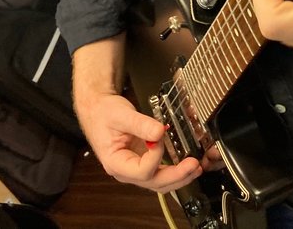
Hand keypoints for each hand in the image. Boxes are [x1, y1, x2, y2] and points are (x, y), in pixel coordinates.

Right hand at [75, 91, 203, 192]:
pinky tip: (186, 166)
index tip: (160, 136)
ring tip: (195, 168)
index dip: (156, 156)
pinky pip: (160, 173)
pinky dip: (175, 171)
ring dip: (179, 177)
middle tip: (193, 165)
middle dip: (176, 176)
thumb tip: (160, 132)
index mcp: (116, 163)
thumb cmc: (103, 113)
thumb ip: (141, 124)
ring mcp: (135, 168)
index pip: (142, 170)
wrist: (98, 110)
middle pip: (154, 183)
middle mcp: (126, 171)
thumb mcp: (121, 115)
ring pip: (159, 182)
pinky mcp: (142, 162)